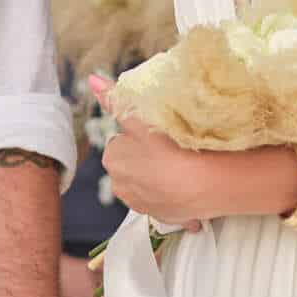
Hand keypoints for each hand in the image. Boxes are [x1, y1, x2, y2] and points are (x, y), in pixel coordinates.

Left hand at [87, 76, 213, 227]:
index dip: (141, 137)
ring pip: (149, 184)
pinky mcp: (162, 217)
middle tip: (172, 148)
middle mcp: (120, 185)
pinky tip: (190, 188)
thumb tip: (92, 79)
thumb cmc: (170, 146)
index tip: (159, 135)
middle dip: (148, 159)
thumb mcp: (141, 117)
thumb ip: (116, 100)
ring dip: (161, 178)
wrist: (204, 184)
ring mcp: (140, 204)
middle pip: (133, 165)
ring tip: (183, 166)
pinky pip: (167, 203)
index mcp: (113, 159)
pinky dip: (176, 197)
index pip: (121, 143)